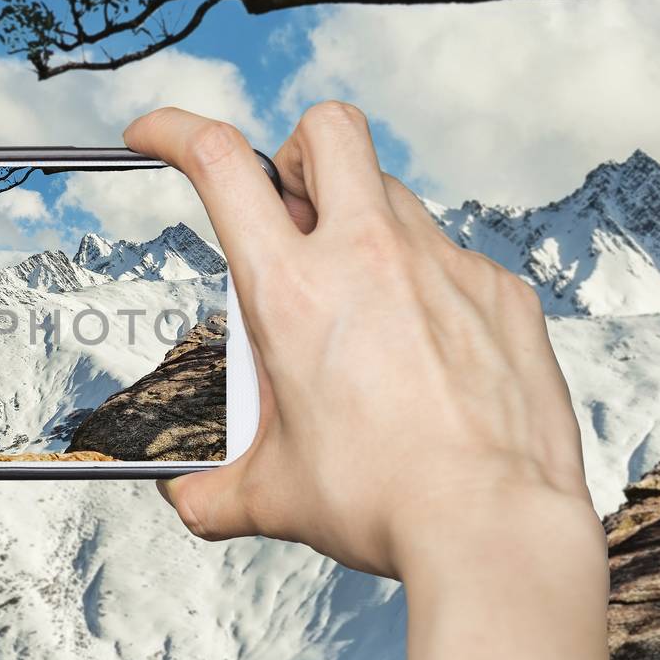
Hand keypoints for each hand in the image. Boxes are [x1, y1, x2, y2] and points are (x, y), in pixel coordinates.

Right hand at [127, 104, 637, 659]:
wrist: (493, 530)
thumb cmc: (385, 504)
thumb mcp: (273, 496)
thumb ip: (215, 491)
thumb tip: (189, 500)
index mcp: (292, 292)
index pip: (220, 162)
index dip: (177, 129)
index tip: (158, 134)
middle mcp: (368, 257)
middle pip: (327, 129)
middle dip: (294, 150)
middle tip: (289, 209)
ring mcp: (444, 266)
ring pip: (393, 193)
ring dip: (361, 223)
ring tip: (359, 303)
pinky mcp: (501, 292)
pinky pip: (453, 259)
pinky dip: (426, 285)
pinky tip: (425, 350)